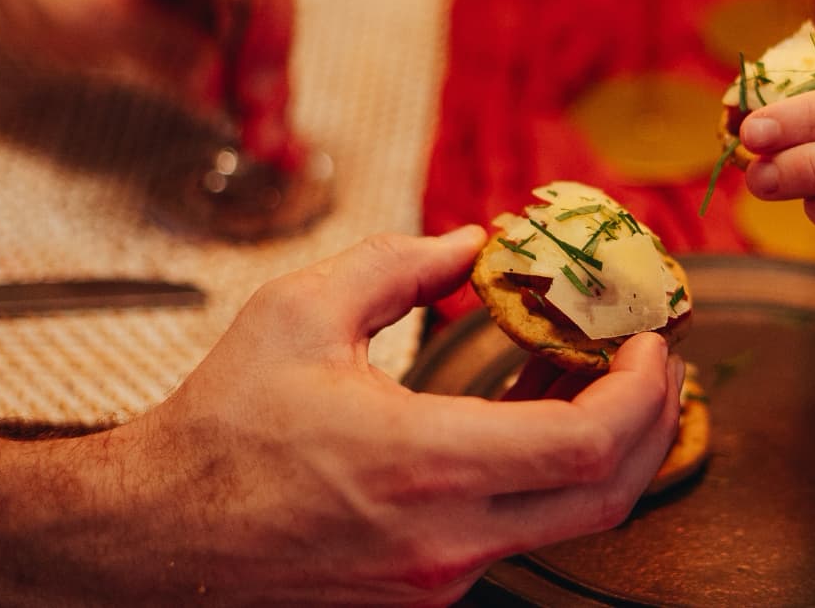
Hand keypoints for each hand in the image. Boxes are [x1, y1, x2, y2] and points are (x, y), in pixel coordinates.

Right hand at [107, 227, 682, 604]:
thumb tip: (472, 242)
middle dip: (653, 423)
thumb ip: (398, 265)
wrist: (158, 535)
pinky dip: (551, 475)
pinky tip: (533, 415)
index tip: (653, 340)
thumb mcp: (299, 312)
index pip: (584, 444)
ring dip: (605, 448)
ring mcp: (438, 577)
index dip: (642, 392)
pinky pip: (523, 530)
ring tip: (598, 374)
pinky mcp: (426, 592)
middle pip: (607, 496)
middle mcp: (444, 537)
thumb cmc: (222, 426)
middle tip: (656, 361)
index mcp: (419, 463)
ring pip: (570, 519)